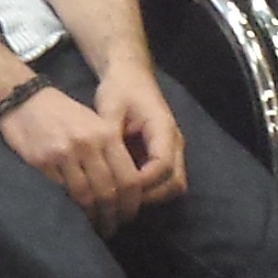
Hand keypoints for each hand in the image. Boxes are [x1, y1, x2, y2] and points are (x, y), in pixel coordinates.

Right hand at [0, 76, 146, 234]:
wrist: (25, 99)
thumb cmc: (63, 113)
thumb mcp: (94, 123)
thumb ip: (111, 151)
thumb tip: (125, 188)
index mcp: (106, 134)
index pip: (129, 179)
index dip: (131, 205)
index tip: (128, 216)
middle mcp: (88, 145)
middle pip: (108, 192)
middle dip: (113, 216)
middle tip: (112, 227)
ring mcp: (63, 154)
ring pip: (85, 197)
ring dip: (92, 217)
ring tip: (94, 226)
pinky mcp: (41, 162)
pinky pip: (61, 193)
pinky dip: (70, 208)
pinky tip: (74, 215)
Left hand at [99, 67, 188, 207]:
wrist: (131, 76)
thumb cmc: (120, 89)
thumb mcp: (110, 108)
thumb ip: (109, 135)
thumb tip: (103, 162)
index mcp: (163, 128)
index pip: (162, 165)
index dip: (142, 182)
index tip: (119, 188)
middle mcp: (174, 142)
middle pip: (174, 182)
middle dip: (149, 196)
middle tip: (119, 200)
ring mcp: (173, 151)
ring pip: (173, 186)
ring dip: (151, 197)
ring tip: (122, 198)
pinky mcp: (165, 156)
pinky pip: (166, 181)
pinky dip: (150, 191)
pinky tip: (125, 191)